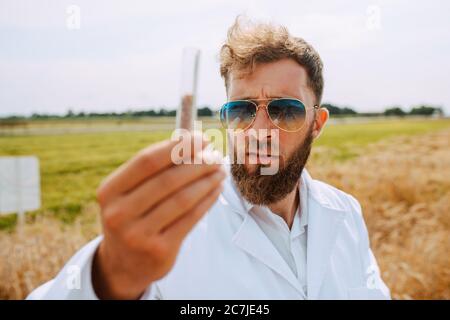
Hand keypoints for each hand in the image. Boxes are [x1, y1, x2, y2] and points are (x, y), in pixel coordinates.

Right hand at [92, 133, 224, 298]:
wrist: (123, 264)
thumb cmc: (132, 215)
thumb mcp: (129, 192)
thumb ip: (153, 168)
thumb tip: (189, 139)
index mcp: (109, 191)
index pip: (146, 161)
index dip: (177, 148)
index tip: (200, 138)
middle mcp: (119, 214)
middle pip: (168, 180)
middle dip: (198, 163)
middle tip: (216, 155)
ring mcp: (138, 235)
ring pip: (182, 199)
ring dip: (206, 181)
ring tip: (220, 170)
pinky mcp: (159, 251)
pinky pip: (190, 219)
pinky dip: (207, 200)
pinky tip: (216, 190)